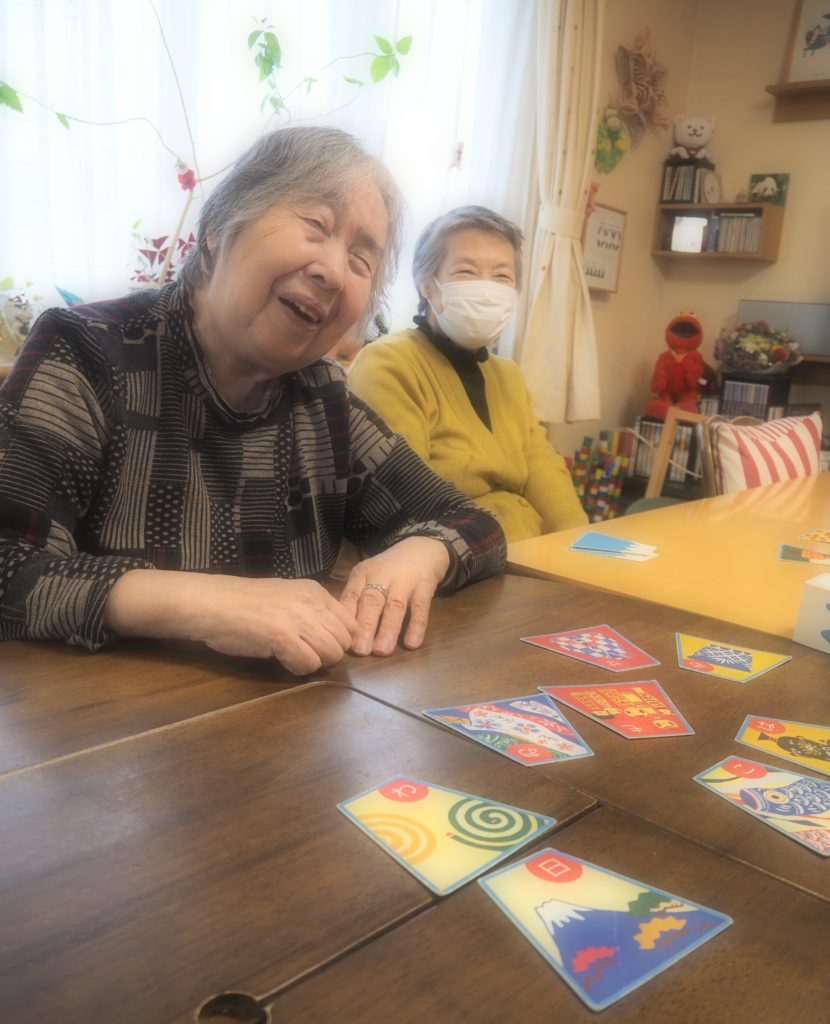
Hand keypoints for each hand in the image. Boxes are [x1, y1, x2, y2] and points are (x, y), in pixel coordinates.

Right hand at [105, 570, 356, 674]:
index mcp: (314, 590)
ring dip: (315, 662)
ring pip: (331, 654)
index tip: (319, 646)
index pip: (349, 622)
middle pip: (343, 641)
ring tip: (293, 657)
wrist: (211, 603)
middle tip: (305, 655)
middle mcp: (311, 602)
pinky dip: (299, 669)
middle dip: (329, 654)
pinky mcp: (283, 636)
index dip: (338, 640)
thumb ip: (311, 611)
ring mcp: (298, 618)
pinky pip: (310, 664)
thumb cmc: (243, 603)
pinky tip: (283, 661)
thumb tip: (333, 635)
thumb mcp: (286, 597)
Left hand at [340, 537, 449, 656]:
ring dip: (388, 630)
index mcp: (363, 574)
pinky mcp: (425, 586)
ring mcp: (405, 581)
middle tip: (360, 650)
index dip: (346, 618)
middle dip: (365, 627)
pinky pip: (421, 608)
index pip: (351, 596)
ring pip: (395, 606)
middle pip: (372, 601)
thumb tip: (341, 631)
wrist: (422, 549)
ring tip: (381, 651)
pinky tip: (412, 644)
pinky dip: (416, 626)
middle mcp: (382, 576)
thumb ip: (356, 599)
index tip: (342, 640)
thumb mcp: (368, 577)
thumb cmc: (388, 570)